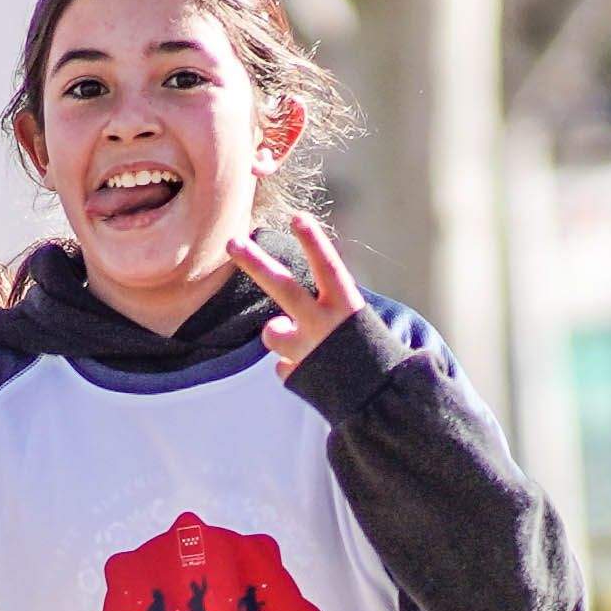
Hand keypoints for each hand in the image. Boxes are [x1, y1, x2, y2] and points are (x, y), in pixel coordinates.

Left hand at [244, 212, 368, 374]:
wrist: (378, 394)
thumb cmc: (360, 346)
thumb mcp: (351, 317)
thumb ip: (318, 304)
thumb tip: (279, 306)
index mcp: (346, 306)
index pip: (329, 268)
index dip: (314, 243)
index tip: (297, 217)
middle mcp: (326, 325)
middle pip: (285, 290)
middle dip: (256, 264)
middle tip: (232, 242)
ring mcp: (310, 351)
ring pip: (272, 333)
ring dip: (279, 335)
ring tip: (300, 345)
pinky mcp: (299, 375)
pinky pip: (281, 365)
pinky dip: (292, 366)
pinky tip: (313, 372)